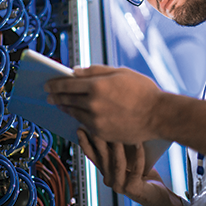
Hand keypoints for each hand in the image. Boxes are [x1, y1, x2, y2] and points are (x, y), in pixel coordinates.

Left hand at [45, 65, 162, 143]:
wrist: (158, 115)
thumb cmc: (143, 91)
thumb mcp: (120, 73)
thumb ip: (95, 71)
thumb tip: (75, 71)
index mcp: (97, 85)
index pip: (67, 84)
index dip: (55, 84)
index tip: (47, 84)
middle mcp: (93, 104)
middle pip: (67, 99)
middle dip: (56, 96)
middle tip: (49, 95)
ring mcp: (97, 121)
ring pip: (74, 113)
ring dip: (65, 108)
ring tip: (61, 105)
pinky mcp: (102, 133)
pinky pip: (85, 125)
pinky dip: (79, 119)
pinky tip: (77, 115)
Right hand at [77, 129, 184, 205]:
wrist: (158, 197)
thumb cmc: (145, 176)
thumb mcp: (129, 160)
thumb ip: (121, 150)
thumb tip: (117, 128)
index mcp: (107, 172)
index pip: (92, 156)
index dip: (86, 143)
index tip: (81, 129)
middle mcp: (110, 180)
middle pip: (103, 158)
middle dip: (100, 140)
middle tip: (98, 125)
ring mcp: (120, 186)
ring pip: (117, 163)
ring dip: (119, 146)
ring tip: (121, 131)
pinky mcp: (132, 189)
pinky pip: (136, 169)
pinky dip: (138, 156)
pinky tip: (140, 145)